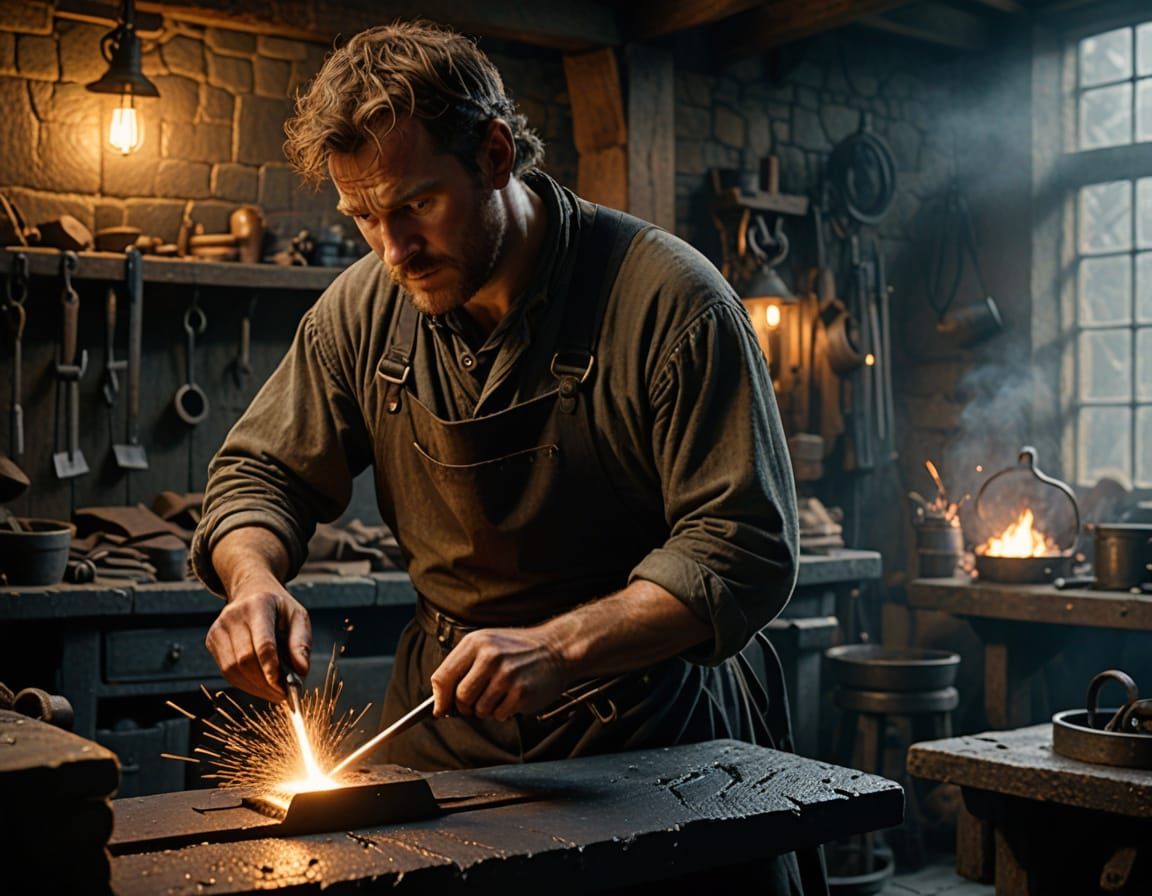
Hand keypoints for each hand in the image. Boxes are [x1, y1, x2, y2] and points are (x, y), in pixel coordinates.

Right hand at [205, 587, 311, 701]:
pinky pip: (226, 671)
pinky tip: (260, 686)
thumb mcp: (298, 617)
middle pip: (245, 659)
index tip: (284, 687)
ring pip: (232, 669)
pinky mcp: (212, 640)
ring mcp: (219, 628)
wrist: (252, 591)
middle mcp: (234, 615)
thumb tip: (301, 671)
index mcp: (259, 605)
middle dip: (265, 683)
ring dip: (254, 687)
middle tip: (283, 694)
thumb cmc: (279, 608)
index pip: (263, 643)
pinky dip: (244, 684)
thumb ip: (301, 643)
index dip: (271, 668)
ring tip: (273, 693)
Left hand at [430, 627, 567, 720]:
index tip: (440, 710)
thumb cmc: (517, 650)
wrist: (556, 648)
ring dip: (487, 709)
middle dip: (465, 707)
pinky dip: (503, 712)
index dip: (439, 699)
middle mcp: (489, 657)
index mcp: (476, 643)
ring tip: (501, 693)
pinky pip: (499, 715)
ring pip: (479, 710)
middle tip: (477, 702)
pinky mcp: (521, 692)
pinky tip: (513, 697)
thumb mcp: (486, 646)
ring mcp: (506, 675)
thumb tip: (439, 704)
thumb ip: (461, 668)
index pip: (443, 677)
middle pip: (460, 698)